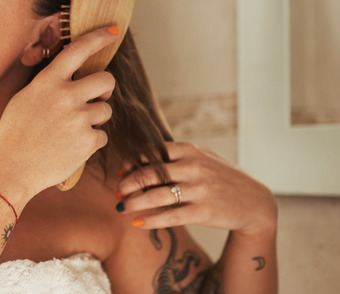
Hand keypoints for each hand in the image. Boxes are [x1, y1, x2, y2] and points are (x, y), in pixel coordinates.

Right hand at [0, 27, 117, 203]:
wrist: (9, 169)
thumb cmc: (13, 134)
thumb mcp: (24, 99)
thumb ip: (49, 85)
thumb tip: (71, 77)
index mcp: (47, 82)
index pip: (78, 50)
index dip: (98, 38)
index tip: (112, 32)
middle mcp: (65, 96)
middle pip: (106, 80)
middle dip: (106, 89)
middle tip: (97, 97)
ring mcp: (78, 119)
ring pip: (106, 110)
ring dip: (95, 118)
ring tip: (73, 130)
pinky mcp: (87, 142)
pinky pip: (102, 136)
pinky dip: (91, 142)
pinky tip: (70, 147)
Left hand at [117, 142, 276, 236]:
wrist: (255, 201)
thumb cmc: (221, 177)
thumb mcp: (202, 158)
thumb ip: (174, 157)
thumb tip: (137, 160)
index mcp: (189, 151)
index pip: (150, 152)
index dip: (131, 162)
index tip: (121, 172)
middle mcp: (193, 168)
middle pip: (148, 174)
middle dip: (128, 184)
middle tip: (119, 191)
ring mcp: (199, 190)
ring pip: (155, 196)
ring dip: (133, 202)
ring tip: (121, 207)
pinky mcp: (203, 211)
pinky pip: (170, 216)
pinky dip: (150, 220)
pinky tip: (137, 222)